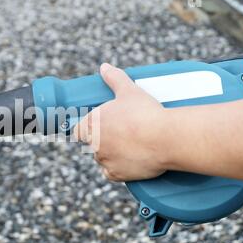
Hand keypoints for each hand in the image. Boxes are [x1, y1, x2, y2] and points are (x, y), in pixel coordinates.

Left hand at [74, 63, 170, 181]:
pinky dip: (119, 169)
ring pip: (103, 158)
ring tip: (129, 146)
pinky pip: (112, 173)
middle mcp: (93, 144)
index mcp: (91, 125)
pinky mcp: (116, 175)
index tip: (98, 127)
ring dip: (111, 154)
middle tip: (120, 134)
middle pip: (92, 144)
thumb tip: (105, 67)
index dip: (87, 129)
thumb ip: (114, 78)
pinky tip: (129, 161)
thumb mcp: (129, 91)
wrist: (164, 138)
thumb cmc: (145, 113)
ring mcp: (104, 160)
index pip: (78, 130)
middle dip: (103, 140)